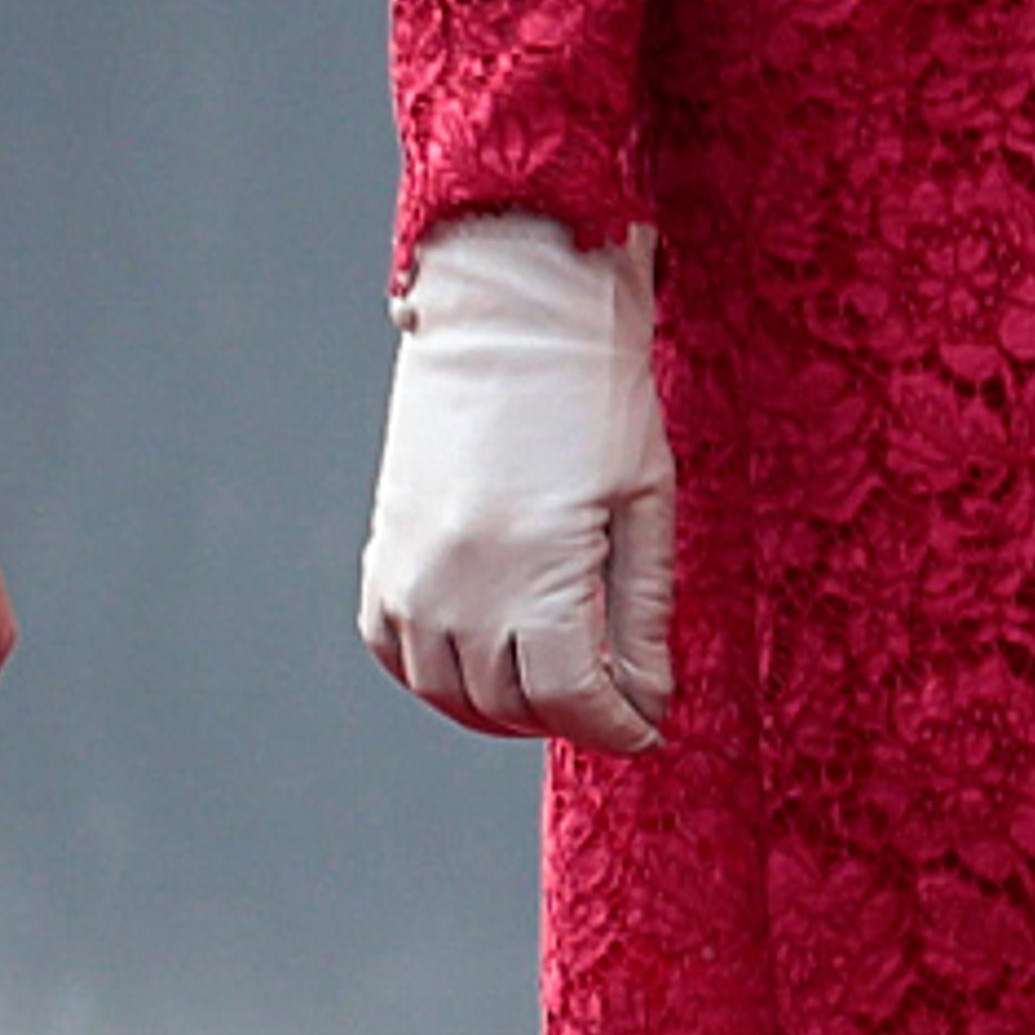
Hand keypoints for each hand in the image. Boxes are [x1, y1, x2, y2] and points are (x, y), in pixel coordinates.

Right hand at [360, 211, 673, 753]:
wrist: (513, 305)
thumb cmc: (594, 390)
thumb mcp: (644, 500)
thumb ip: (643, 612)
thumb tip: (649, 702)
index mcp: (536, 570)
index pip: (574, 699)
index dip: (619, 726)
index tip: (647, 728)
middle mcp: (459, 582)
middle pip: (510, 706)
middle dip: (569, 717)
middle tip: (610, 701)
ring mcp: (410, 567)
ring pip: (446, 690)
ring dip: (501, 707)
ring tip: (550, 686)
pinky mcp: (384, 543)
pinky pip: (391, 645)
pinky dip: (433, 671)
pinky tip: (479, 658)